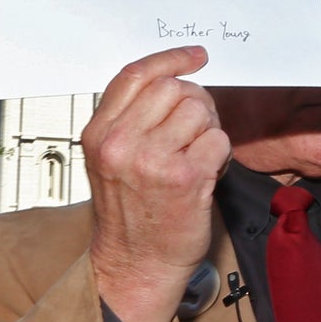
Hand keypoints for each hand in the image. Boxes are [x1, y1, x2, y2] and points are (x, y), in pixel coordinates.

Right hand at [82, 46, 230, 321]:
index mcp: (100, 133)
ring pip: (199, 110)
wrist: (136, 264)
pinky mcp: (185, 177)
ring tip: (198, 154)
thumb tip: (176, 80)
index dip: (170, 59)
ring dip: (208, 129)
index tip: (195, 56)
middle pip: (174, 88)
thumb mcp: (111, 158)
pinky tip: (207, 171)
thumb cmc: (129, 213)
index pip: (135, 75)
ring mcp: (152, 159)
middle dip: (195, 102)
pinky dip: (221, 153)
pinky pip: (218, 139)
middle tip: (196, 127)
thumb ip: (132, 118)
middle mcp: (121, 143)